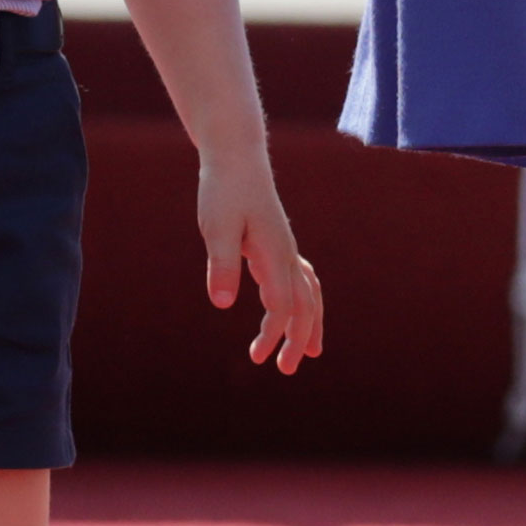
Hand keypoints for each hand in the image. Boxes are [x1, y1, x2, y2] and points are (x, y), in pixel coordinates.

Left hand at [196, 148, 325, 373]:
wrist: (236, 156)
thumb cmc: (224, 190)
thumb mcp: (216, 227)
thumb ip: (222, 264)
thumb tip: (221, 304)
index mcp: (275, 253)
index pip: (282, 305)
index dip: (273, 334)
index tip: (257, 356)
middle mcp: (286, 254)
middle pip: (304, 304)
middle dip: (299, 338)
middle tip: (288, 369)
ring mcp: (285, 248)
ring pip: (309, 293)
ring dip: (309, 323)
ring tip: (310, 352)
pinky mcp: (277, 244)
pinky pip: (300, 280)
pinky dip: (302, 302)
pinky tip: (290, 313)